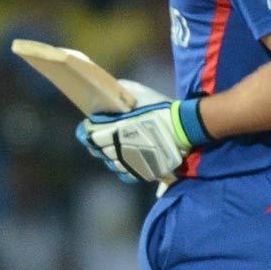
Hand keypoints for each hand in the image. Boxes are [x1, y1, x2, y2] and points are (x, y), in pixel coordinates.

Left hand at [76, 98, 210, 183]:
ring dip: (110, 156)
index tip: (90, 126)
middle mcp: (119, 148)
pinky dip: (123, 167)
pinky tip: (126, 159)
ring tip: (117, 147)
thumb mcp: (138, 95)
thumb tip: (108, 95)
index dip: (87, 131)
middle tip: (101, 137)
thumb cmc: (160, 109)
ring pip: (111, 164)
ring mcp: (131, 162)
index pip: (89, 136)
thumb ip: (120, 95)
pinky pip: (125, 174)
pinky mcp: (142, 172)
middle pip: (97, 151)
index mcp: (115, 130)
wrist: (184, 128)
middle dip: (96, 143)